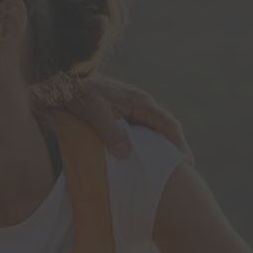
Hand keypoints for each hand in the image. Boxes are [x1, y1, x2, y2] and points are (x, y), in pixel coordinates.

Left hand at [60, 73, 191, 162]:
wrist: (65, 79)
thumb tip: (125, 154)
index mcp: (141, 102)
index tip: (186, 163)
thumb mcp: (95, 111)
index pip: (168, 124)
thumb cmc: (81, 92)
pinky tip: (138, 162)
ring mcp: (131, 110)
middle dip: (172, 150)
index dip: (179, 144)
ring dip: (157, 150)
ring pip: (151, 133)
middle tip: (181, 174)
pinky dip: (142, 148)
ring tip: (162, 172)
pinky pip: (138, 134)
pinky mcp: (120, 116)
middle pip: (164, 130)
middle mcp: (140, 106)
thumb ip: (110, 131)